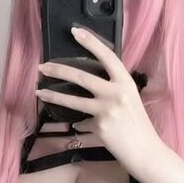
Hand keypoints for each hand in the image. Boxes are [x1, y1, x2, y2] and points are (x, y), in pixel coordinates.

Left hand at [36, 27, 162, 174]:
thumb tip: (90, 87)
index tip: (75, 31)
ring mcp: (106, 110)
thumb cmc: (138, 125)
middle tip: (42, 67)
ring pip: (73, 100)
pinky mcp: (99, 127)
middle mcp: (116, 93)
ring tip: (39, 92)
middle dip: (58, 70)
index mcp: (126, 82)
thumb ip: (113, 90)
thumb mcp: (130, 100)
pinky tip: (77, 127)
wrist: (145, 151)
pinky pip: (82, 122)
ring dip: (53, 96)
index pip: (107, 56)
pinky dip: (79, 124)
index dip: (91, 42)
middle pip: (81, 77)